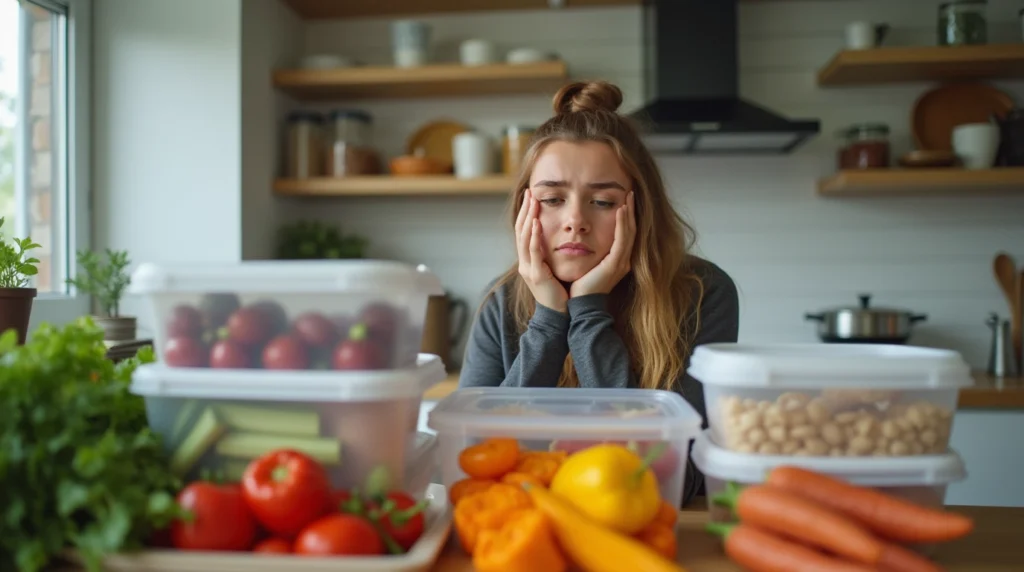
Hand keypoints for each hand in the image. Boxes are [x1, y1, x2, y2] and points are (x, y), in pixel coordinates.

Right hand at [515, 190, 568, 312]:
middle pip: (521, 231)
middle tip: (529, 192)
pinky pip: (533, 252)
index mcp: (529, 261)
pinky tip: (536, 223)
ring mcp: (528, 269)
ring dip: (528, 218)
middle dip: (525, 211)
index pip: (524, 232)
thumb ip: (552, 255)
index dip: (526, 214)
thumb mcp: (554, 269)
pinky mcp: (536, 275)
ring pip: (524, 238)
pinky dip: (533, 236)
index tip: (532, 197)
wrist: (560, 315)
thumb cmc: (561, 293)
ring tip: (532, 202)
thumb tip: (559, 239)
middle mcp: (525, 263)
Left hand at [570, 192, 635, 297]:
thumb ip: (592, 253)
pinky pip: (622, 240)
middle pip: (631, 231)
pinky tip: (620, 211)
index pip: (626, 234)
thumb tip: (584, 238)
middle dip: (631, 211)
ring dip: (628, 214)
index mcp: (618, 261)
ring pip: (629, 233)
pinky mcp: (615, 264)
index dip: (626, 218)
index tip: (624, 201)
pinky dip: (622, 224)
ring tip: (627, 197)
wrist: (580, 305)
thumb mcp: (588, 265)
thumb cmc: (580, 286)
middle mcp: (623, 261)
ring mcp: (621, 262)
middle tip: (630, 193)